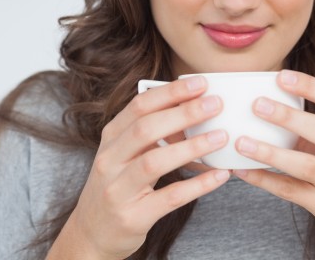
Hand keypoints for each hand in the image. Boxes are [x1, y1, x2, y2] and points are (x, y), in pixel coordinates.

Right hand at [63, 76, 228, 259]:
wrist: (93, 231)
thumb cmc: (119, 181)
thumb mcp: (126, 151)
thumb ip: (152, 130)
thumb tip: (194, 106)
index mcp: (112, 137)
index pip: (139, 106)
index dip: (170, 92)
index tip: (200, 83)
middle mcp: (110, 159)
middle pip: (146, 129)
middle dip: (183, 113)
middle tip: (215, 104)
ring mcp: (118, 189)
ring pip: (155, 162)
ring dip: (192, 147)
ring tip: (221, 137)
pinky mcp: (133, 217)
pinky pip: (169, 198)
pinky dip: (197, 185)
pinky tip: (220, 174)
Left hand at [233, 70, 314, 245]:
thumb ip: (312, 119)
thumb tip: (263, 96)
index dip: (310, 85)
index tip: (281, 76)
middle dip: (288, 117)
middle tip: (257, 105)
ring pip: (307, 165)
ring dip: (271, 153)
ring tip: (242, 143)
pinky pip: (292, 191)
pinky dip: (265, 180)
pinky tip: (243, 171)